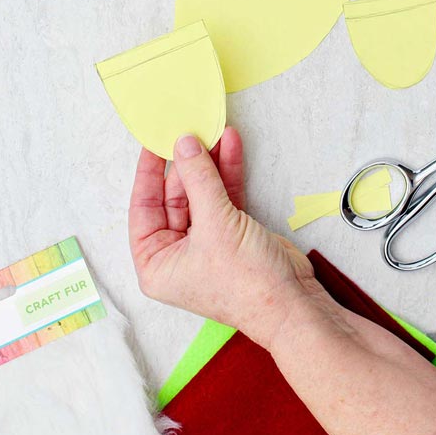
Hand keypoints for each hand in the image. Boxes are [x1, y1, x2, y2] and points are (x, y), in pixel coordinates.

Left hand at [128, 130, 317, 346]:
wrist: (292, 304)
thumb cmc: (247, 283)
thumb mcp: (214, 225)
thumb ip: (198, 179)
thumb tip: (184, 144)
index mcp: (156, 263)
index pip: (143, 208)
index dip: (148, 173)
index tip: (154, 142)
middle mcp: (177, 255)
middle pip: (174, 198)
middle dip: (187, 165)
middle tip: (190, 130)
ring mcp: (206, 244)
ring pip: (202, 195)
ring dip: (210, 165)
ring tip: (214, 132)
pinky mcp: (233, 236)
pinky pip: (224, 199)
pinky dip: (228, 175)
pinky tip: (230, 147)